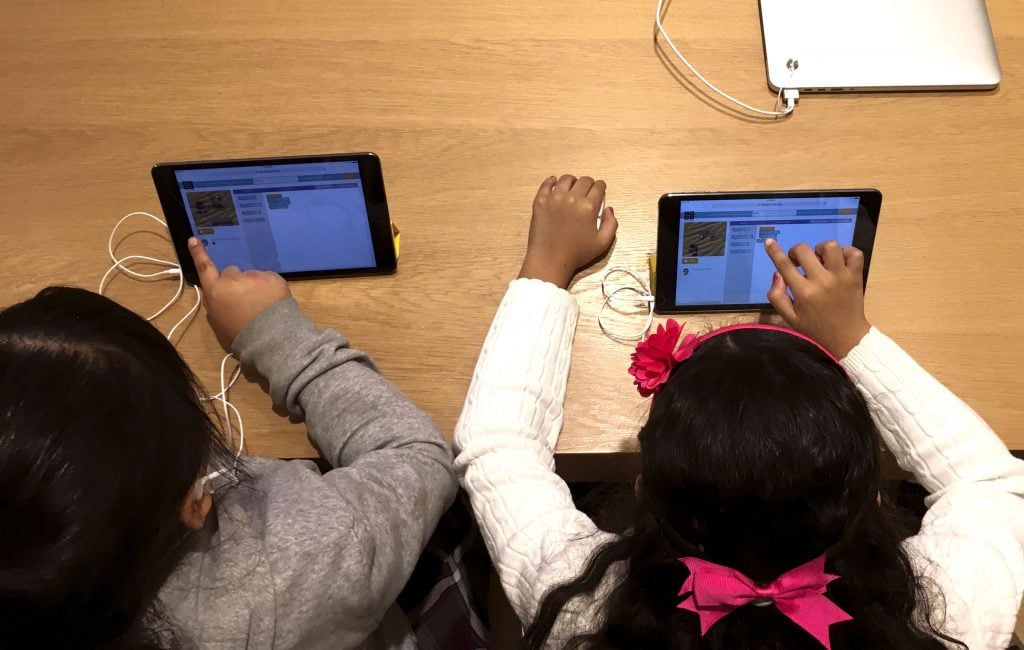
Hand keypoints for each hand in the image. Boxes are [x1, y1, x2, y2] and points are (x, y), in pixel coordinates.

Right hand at [188, 237, 291, 349]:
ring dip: (255, 285)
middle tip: (246, 299)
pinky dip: (270, 287)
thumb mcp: (218, 322)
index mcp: (216, 291)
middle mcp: (233, 279)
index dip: (198, 253)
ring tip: (262, 305)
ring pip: (252, 276)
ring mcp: (254, 276)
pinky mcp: (273, 277)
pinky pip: (269, 278)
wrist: (270, 338)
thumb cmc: (240, 335)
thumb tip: (220, 294)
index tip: (194, 240)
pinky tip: (273, 302)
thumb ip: (216, 303)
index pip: (204, 267)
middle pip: (232, 272)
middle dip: (237, 281)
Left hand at [518, 174, 618, 287]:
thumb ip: (611, 224)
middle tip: (587, 192)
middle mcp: (572, 198)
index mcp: (588, 207)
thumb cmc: (577, 254)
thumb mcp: (602, 243)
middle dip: (589, 184)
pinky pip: (547, 183)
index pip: (598, 187)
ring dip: (573, 182)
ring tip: (572, 189)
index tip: (600, 190)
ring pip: (566, 179)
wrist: (550, 260)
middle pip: (584, 181)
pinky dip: (553, 181)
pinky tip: (555, 184)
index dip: (601, 187)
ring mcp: (554, 197)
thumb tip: (609, 208)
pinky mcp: (540, 200)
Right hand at [764, 238, 870, 358]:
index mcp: (803, 292)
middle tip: (798, 262)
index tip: (769, 242)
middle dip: (796, 252)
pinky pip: (853, 253)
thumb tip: (778, 274)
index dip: (774, 251)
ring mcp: (841, 276)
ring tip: (820, 260)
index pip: (785, 265)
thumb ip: (777, 296)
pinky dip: (845, 252)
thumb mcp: (789, 318)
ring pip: (830, 247)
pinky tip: (838, 261)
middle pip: (805, 250)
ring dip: (821, 249)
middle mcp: (822, 281)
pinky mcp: (856, 276)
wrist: (846, 337)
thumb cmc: (815, 328)